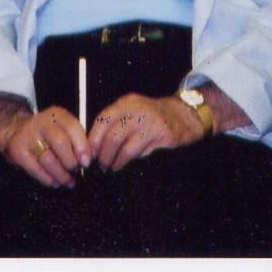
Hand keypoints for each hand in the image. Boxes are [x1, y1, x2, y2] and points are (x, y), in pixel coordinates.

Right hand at [0, 105, 89, 188]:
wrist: (15, 130)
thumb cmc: (47, 133)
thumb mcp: (62, 128)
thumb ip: (76, 140)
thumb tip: (89, 159)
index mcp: (57, 115)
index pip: (72, 127)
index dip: (82, 146)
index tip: (87, 162)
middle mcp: (41, 122)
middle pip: (60, 143)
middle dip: (71, 162)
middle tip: (76, 171)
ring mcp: (27, 136)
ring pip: (49, 160)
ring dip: (62, 175)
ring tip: (69, 181)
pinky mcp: (17, 151)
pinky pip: (36, 170)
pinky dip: (49, 179)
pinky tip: (55, 182)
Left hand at [86, 92, 205, 172]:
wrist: (183, 114)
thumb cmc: (152, 117)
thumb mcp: (132, 112)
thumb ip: (115, 123)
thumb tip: (94, 145)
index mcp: (125, 104)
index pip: (102, 120)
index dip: (93, 139)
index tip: (89, 152)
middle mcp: (136, 110)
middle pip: (112, 136)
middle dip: (103, 154)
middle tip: (100, 164)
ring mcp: (150, 122)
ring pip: (125, 147)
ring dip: (114, 161)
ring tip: (110, 167)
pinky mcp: (162, 135)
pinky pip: (140, 152)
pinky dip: (128, 161)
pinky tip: (124, 164)